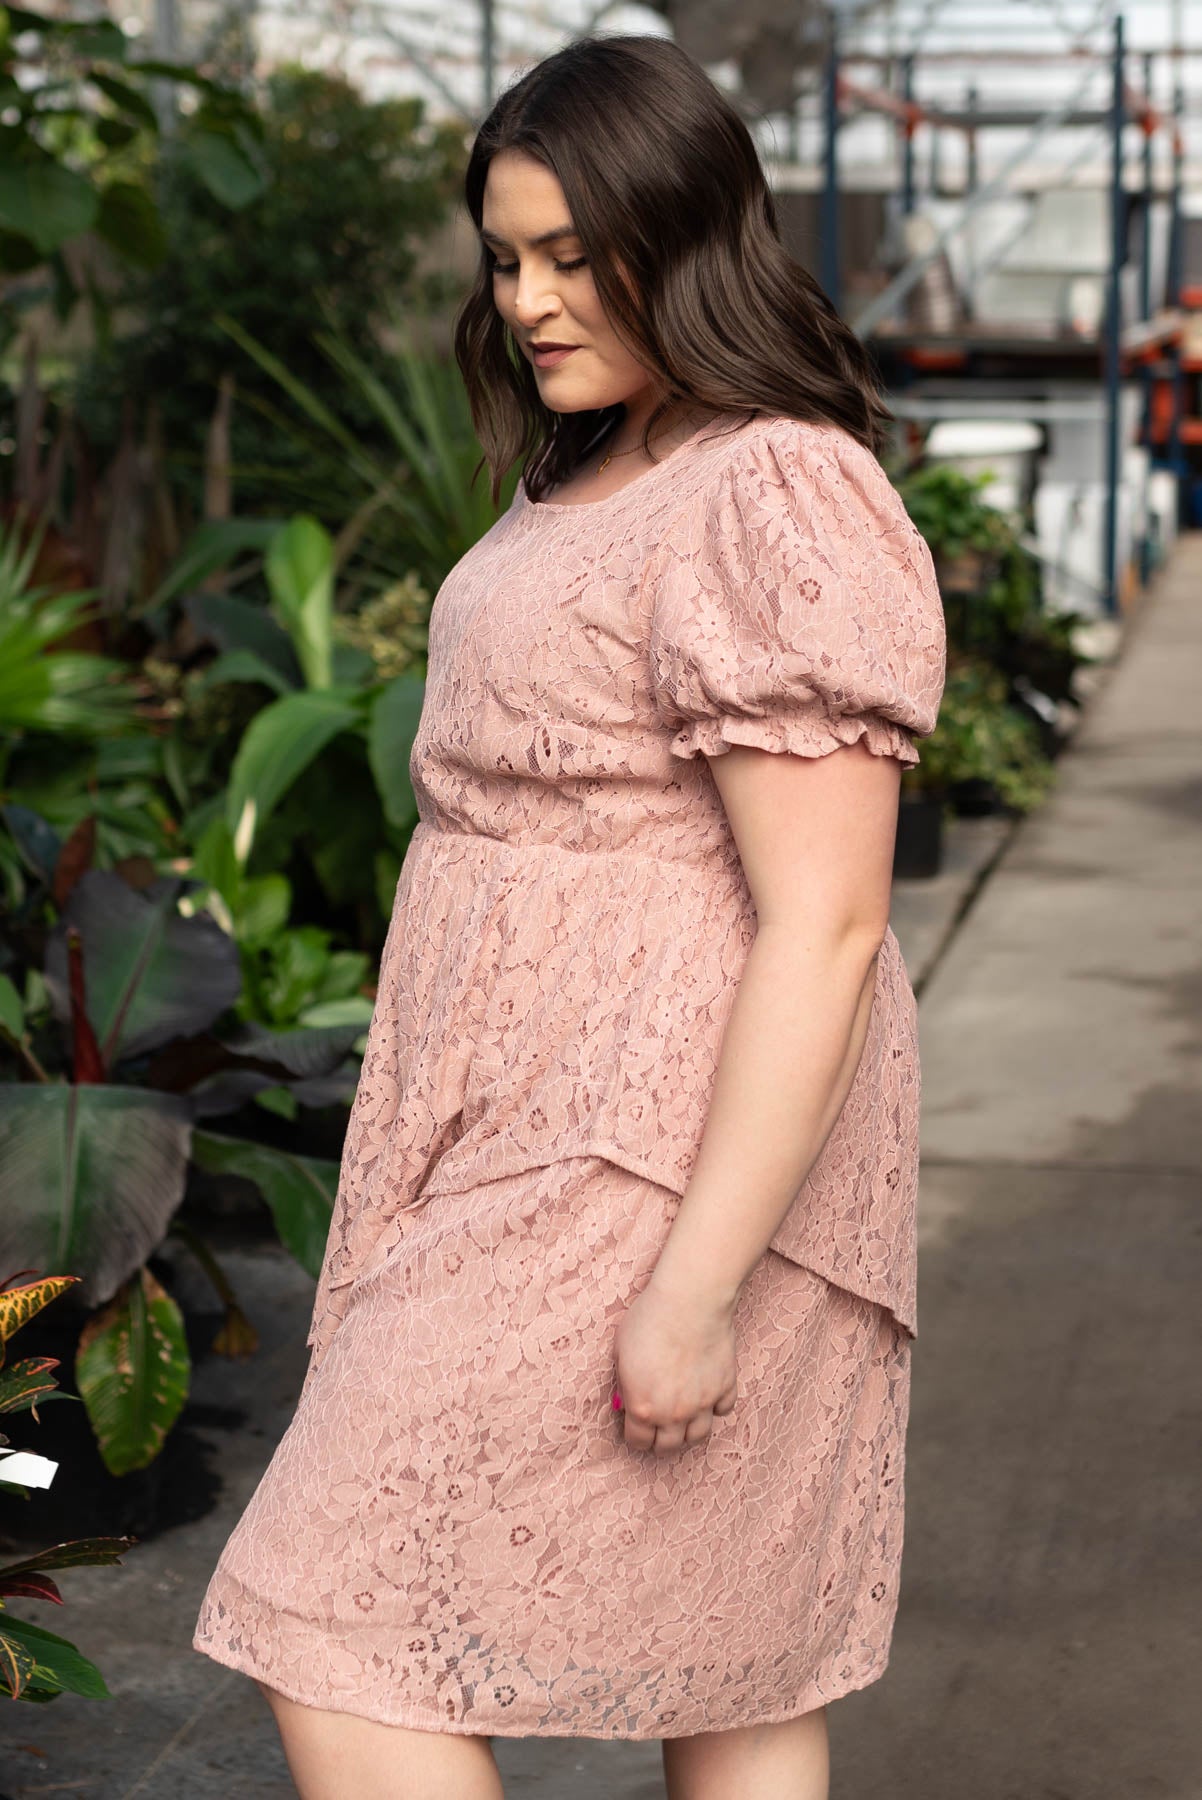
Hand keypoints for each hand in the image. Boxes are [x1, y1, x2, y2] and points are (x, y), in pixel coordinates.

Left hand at [611, 1273, 738, 1455]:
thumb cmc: (650, 1320)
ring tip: (683, 1420)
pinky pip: (723, 1410)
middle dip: (661, 1441)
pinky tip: (707, 1395)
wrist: (690, 1301)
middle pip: (669, 1447)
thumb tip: (628, 1398)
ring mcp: (703, 1403)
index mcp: (643, 1407)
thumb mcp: (620, 1353)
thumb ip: (626, 1383)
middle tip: (659, 1430)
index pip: (638, 1442)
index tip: (637, 1429)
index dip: (636, 1436)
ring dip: (688, 1432)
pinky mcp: (725, 1387)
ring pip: (698, 1436)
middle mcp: (673, 1414)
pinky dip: (715, 1407)